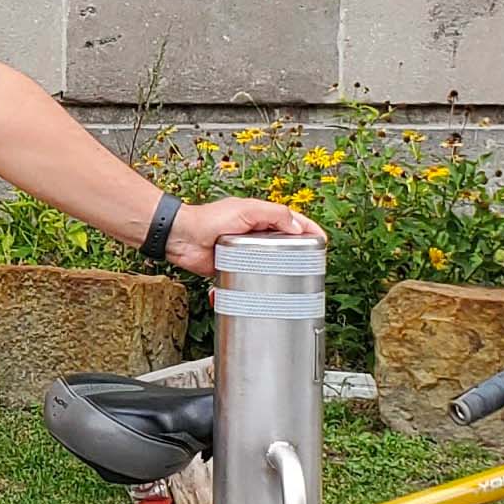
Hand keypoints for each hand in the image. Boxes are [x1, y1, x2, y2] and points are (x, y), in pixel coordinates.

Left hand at [163, 198, 322, 278]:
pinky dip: (254, 286)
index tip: (322, 241)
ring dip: (278, 273)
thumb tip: (297, 227)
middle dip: (298, 255)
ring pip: (268, 264)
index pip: (292, 223)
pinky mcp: (233, 268)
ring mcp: (244, 253)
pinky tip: (265, 293)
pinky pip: (248, 279)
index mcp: (260, 218)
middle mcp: (254, 235)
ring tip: (293, 283)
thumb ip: (273, 214)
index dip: (309, 231)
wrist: (181, 238)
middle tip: (312, 265)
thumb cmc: (207, 219)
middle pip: (283, 245)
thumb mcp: (245, 209)